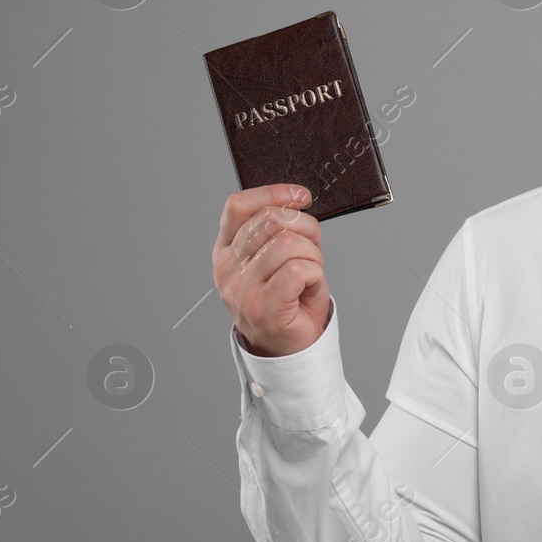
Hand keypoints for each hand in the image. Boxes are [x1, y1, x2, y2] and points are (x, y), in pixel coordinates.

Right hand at [212, 184, 330, 356]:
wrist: (291, 348)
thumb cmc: (289, 300)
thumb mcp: (279, 258)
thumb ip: (280, 230)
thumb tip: (296, 199)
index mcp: (226, 251)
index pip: (238, 206)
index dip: (273, 193)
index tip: (301, 196)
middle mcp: (227, 269)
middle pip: (270, 220)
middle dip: (305, 229)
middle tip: (312, 251)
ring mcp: (241, 289)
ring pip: (287, 244)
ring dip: (312, 255)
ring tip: (310, 274)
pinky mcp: (262, 307)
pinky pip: (298, 270)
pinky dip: (314, 274)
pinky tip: (309, 286)